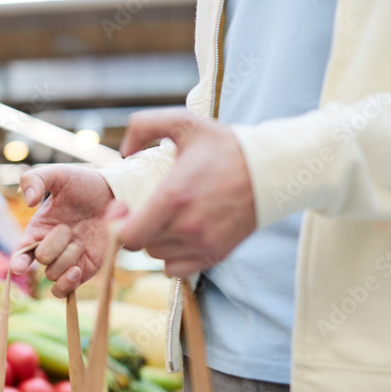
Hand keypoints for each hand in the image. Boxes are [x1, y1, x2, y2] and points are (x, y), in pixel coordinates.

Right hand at [10, 165, 119, 297]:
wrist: (115, 195)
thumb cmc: (84, 184)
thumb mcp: (58, 175)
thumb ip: (35, 179)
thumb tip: (29, 201)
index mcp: (37, 230)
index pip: (20, 253)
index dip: (17, 262)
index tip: (19, 267)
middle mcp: (49, 249)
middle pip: (42, 261)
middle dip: (54, 245)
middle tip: (69, 227)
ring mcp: (66, 261)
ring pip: (54, 275)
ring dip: (68, 258)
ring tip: (81, 241)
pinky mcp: (84, 271)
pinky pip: (66, 290)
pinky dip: (68, 284)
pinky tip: (78, 269)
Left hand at [117, 108, 256, 276]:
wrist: (272, 170)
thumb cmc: (227, 146)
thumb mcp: (185, 122)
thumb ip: (144, 125)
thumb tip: (124, 152)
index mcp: (174, 197)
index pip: (128, 235)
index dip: (118, 224)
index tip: (124, 208)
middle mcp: (188, 227)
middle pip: (140, 246)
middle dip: (137, 228)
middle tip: (145, 209)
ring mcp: (203, 244)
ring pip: (158, 256)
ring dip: (155, 241)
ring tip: (165, 219)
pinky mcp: (217, 254)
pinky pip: (177, 269)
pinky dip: (173, 256)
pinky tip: (178, 235)